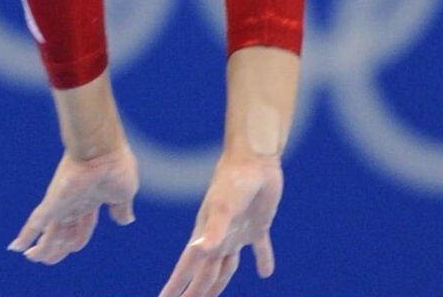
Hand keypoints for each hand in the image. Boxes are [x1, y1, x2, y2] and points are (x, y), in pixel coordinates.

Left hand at [7, 142, 138, 264]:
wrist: (102, 148)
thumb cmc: (115, 165)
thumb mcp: (124, 193)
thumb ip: (121, 208)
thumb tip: (125, 220)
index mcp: (91, 201)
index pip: (82, 227)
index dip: (77, 240)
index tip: (73, 249)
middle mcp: (74, 203)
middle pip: (63, 232)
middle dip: (56, 248)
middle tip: (45, 259)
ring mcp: (62, 203)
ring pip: (49, 232)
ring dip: (42, 248)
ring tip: (32, 257)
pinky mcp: (53, 201)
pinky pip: (36, 222)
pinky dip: (26, 235)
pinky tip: (15, 247)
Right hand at [156, 150, 281, 296]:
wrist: (253, 158)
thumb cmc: (234, 180)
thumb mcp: (223, 207)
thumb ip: (213, 230)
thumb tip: (199, 250)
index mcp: (205, 236)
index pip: (188, 269)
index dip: (176, 287)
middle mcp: (218, 238)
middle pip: (205, 273)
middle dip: (195, 292)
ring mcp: (237, 232)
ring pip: (226, 267)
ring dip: (219, 283)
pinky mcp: (257, 226)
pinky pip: (260, 249)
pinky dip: (262, 260)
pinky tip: (265, 272)